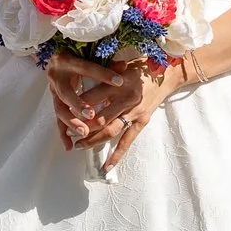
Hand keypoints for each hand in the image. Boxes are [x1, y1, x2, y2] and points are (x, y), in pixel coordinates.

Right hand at [44, 51, 138, 143]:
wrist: (57, 58)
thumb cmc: (78, 55)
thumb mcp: (91, 56)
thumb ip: (107, 63)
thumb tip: (124, 65)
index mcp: (66, 61)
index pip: (86, 68)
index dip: (103, 74)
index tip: (119, 81)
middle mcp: (56, 76)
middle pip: (66, 93)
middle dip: (78, 105)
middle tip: (91, 114)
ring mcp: (53, 90)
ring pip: (60, 109)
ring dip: (71, 122)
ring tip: (83, 131)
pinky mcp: (54, 102)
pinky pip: (58, 119)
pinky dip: (63, 133)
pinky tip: (69, 146)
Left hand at [52, 56, 179, 175]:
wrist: (167, 74)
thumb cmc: (140, 67)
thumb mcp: (120, 65)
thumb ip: (103, 74)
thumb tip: (81, 81)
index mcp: (117, 84)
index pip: (92, 98)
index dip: (76, 107)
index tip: (63, 112)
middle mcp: (126, 99)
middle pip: (99, 118)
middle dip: (81, 127)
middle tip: (68, 132)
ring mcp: (135, 112)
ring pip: (110, 131)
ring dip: (93, 140)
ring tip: (78, 145)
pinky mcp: (142, 121)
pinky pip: (127, 141)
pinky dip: (117, 155)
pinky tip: (107, 166)